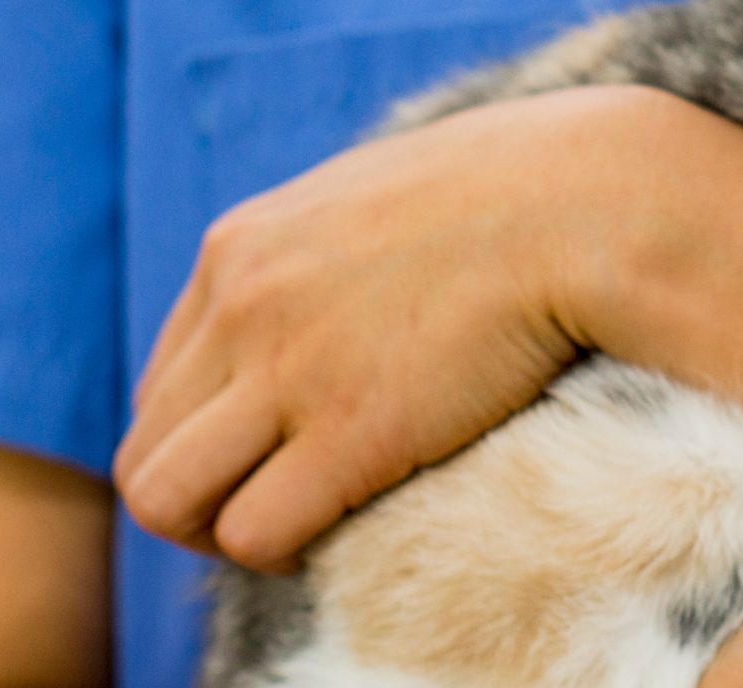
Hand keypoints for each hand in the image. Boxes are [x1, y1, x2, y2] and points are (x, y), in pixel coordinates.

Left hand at [113, 85, 685, 569]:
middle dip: (205, 496)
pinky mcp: (349, 431)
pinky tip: (341, 533)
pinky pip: (254, 531)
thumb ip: (340, 240)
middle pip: (149, 447)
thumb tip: (359, 281)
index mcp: (244, 245)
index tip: (281, 456)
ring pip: (167, 500)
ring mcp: (287, 368)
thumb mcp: (393, 190)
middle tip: (284, 506)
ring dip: (222, 533)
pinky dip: (283, 552)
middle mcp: (241, 304)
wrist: (593, 203)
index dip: (213, 438)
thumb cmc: (527, 192)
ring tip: (301, 530)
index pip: (165, 380)